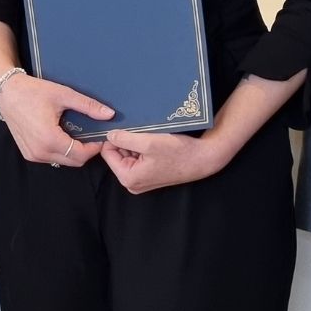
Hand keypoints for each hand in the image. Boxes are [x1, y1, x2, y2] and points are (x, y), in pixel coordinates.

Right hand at [0, 72, 112, 167]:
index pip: (80, 154)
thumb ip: (87, 106)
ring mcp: (33, 155)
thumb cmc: (32, 91)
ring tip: (78, 134)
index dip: (94, 148)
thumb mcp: (63, 95)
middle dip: (86, 151)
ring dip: (74, 152)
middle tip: (92, 135)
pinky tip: (63, 136)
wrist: (7, 93)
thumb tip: (109, 114)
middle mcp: (40, 152)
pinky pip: (52, 158)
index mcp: (49, 138)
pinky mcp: (29, 154)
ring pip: (63, 161)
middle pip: (74, 161)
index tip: (101, 136)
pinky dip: (61, 151)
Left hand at [99, 128, 230, 193]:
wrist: (202, 158)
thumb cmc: (178, 152)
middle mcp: (132, 183)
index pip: (108, 153)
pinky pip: (138, 158)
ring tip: (150, 138)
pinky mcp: (149, 175)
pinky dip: (143, 148)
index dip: (113, 138)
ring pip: (128, 154)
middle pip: (117, 154)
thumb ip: (124, 138)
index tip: (124, 127)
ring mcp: (141, 180)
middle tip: (142, 133)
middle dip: (126, 141)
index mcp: (128, 177)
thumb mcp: (148, 142)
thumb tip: (109, 135)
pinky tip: (155, 143)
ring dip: (136, 144)